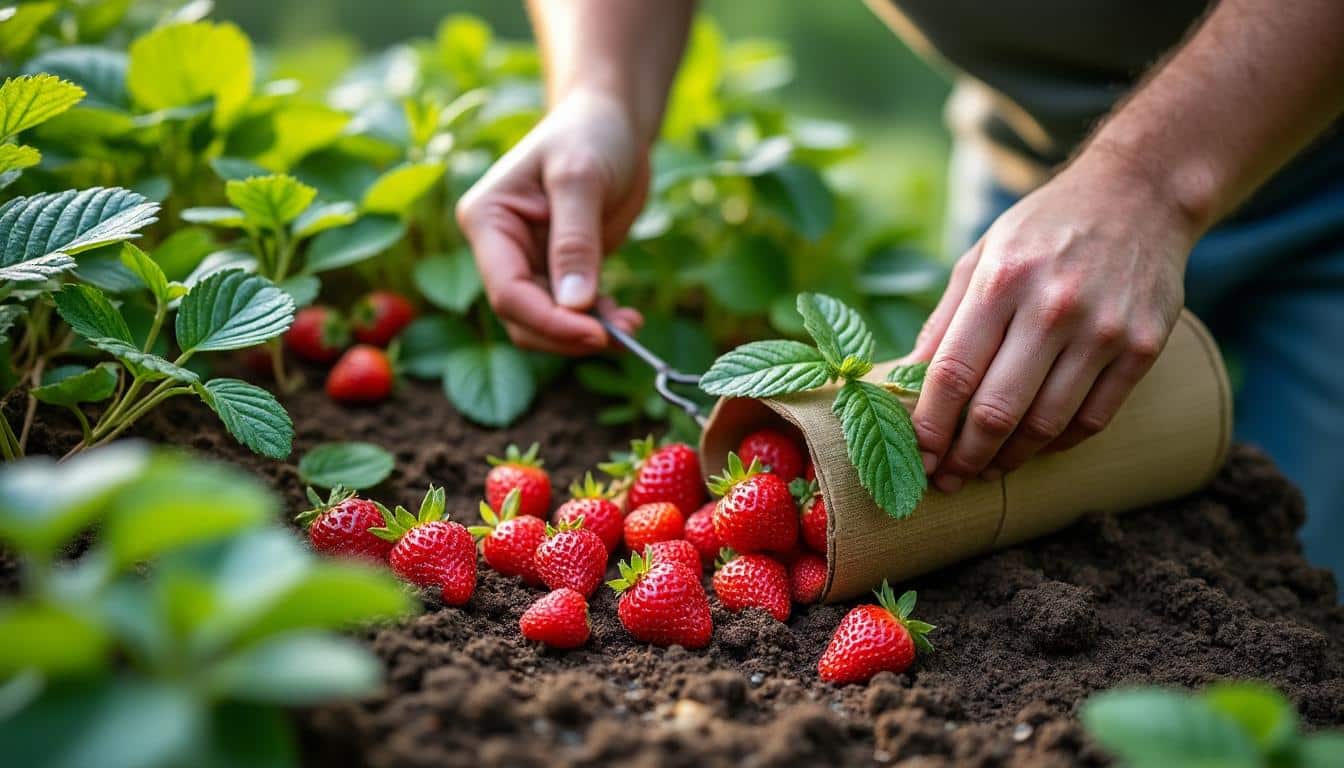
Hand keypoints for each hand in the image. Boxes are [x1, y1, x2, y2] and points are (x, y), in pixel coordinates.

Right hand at [455, 90, 645, 353]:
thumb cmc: (590, 134)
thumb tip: (575, 305)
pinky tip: (625, 317)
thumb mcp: (581, 179)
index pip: (507, 290)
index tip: (597, 333)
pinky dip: (596, 321)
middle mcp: (499, 246)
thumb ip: (575, 242)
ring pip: (545, 322)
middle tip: (623, 335)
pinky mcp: (557, 269)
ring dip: (586, 332)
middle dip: (568, 333)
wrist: (611, 121)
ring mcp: (526, 260)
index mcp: (487, 220)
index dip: (550, 321)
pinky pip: (570, 312)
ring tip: (631, 325)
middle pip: (522, 316)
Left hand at [909, 150, 1198, 491]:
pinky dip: (1058, 444)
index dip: (929, 426)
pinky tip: (1034, 447)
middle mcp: (1053, 307)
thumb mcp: (982, 257)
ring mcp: (1104, 330)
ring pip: (1045, 425)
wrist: (1139, 194)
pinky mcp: (1144, 347)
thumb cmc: (1043, 230)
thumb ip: (944, 321)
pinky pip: (1093, 419)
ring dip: (1009, 460)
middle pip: (997, 410)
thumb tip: (902, 382)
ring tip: (985, 469)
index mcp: (1001, 281)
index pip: (953, 373)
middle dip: (964, 457)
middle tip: (946, 480)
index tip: (915, 455)